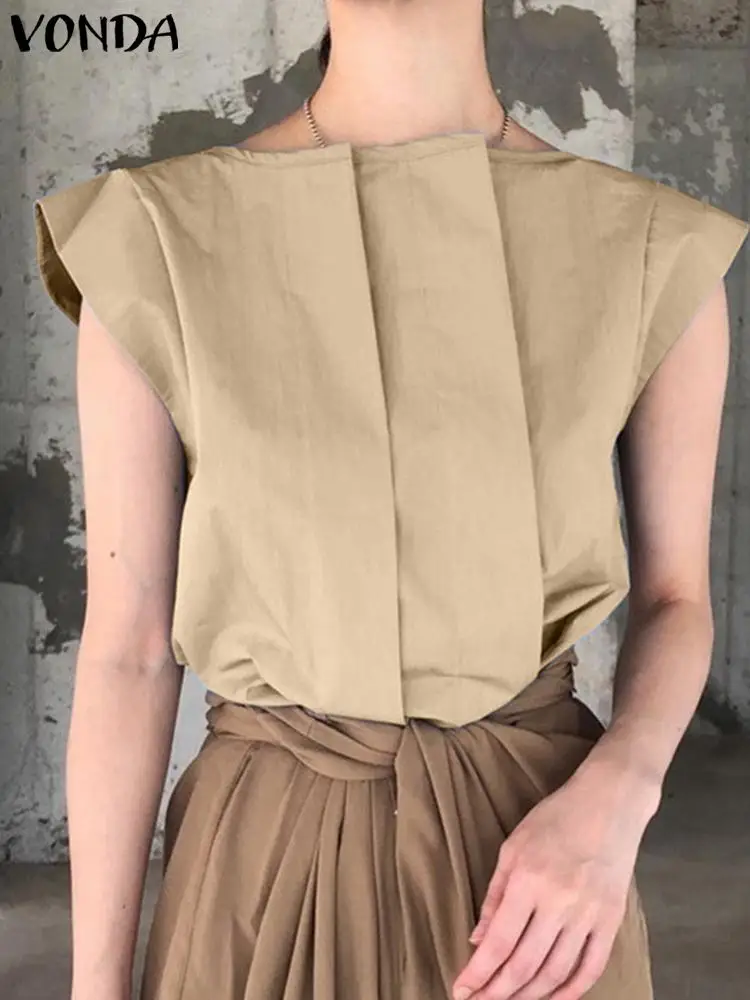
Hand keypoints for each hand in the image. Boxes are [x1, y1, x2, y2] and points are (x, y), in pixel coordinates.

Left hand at [451, 758, 658, 999]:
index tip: (461, 991)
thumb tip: (478, 940)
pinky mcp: (611, 920)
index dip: (478, 973)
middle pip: (525, 965)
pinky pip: (591, 967)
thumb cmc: (555, 818)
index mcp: (528, 880)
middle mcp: (559, 902)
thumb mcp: (513, 847)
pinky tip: (553, 999)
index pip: (499, 942)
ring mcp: (588, 914)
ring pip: (555, 973)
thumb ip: (495, 895)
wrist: (609, 802)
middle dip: (498, 992)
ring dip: (529, 997)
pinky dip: (571, 991)